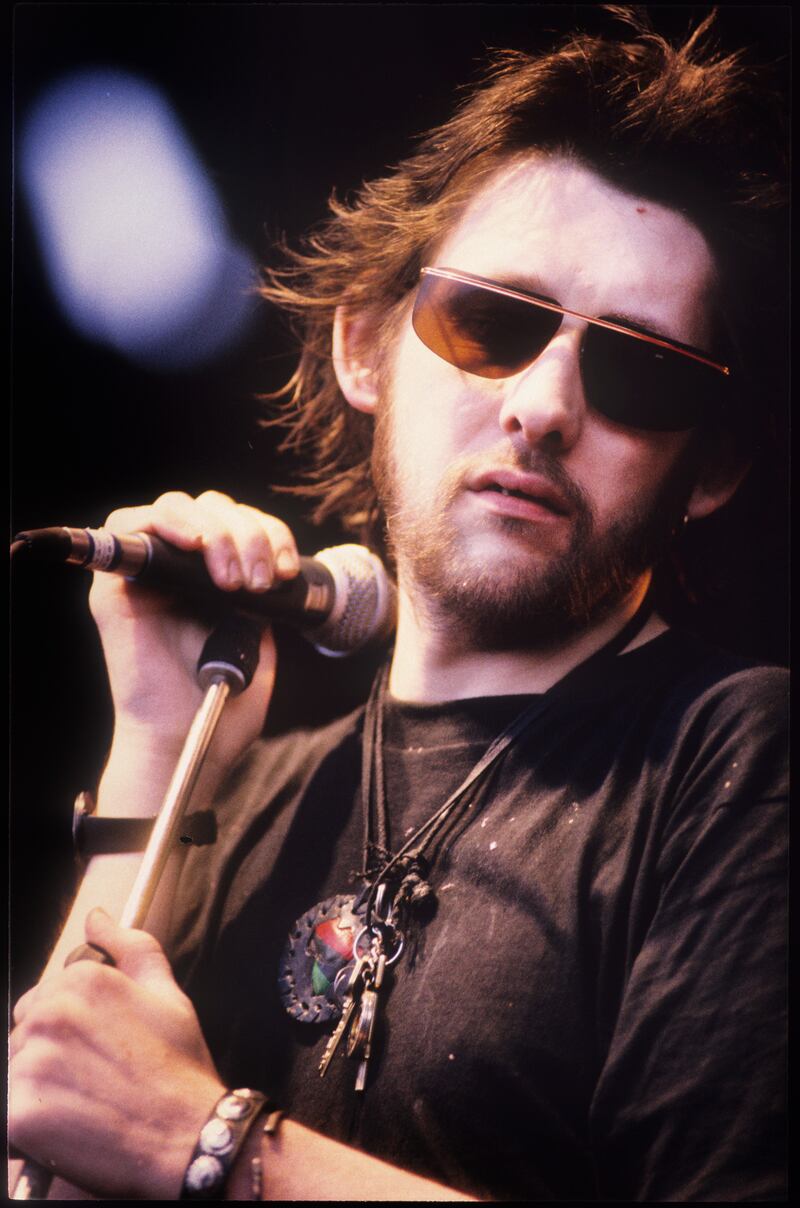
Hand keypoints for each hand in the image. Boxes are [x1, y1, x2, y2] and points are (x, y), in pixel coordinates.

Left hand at [9, 908, 225, 1199]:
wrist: (188, 1136)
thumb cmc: (179, 1067)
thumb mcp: (167, 993)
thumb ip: (130, 946)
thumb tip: (97, 919)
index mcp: (84, 981)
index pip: (42, 1000)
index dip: (68, 1030)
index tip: (95, 1051)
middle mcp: (52, 1014)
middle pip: (24, 1033)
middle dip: (49, 1055)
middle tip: (92, 1080)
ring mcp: (33, 1063)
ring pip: (15, 1071)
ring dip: (39, 1089)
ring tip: (83, 1104)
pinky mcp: (19, 1112)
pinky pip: (9, 1112)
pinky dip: (31, 1124)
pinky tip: (70, 1126)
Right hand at [89, 490, 299, 794]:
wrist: (185, 739)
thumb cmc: (221, 702)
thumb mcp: (259, 640)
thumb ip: (261, 599)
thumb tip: (270, 563)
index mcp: (213, 580)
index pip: (239, 524)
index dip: (268, 533)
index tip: (287, 571)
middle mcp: (179, 570)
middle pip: (213, 508)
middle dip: (249, 535)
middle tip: (260, 583)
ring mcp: (146, 573)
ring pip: (179, 507)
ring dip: (218, 533)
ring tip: (234, 581)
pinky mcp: (114, 584)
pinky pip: (130, 521)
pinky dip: (169, 522)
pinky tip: (197, 544)